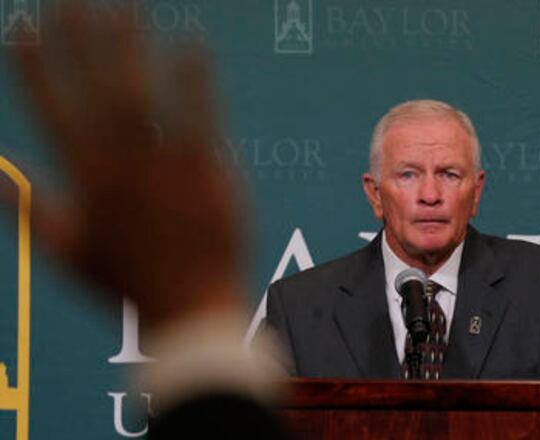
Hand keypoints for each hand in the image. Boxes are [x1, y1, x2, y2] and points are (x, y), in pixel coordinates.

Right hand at [9, 1, 244, 333]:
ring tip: (124, 7)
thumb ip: (27, 209)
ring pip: (145, 97)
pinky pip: (199, 116)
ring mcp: (166, 169)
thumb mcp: (66, 254)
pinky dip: (194, 79)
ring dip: (131, 48)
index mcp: (85, 184)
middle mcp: (121, 169)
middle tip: (72, 0)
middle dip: (81, 43)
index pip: (51, 112)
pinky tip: (191, 43)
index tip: (19, 26)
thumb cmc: (127, 282)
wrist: (191, 310)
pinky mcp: (208, 172)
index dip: (34, 68)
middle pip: (98, 93)